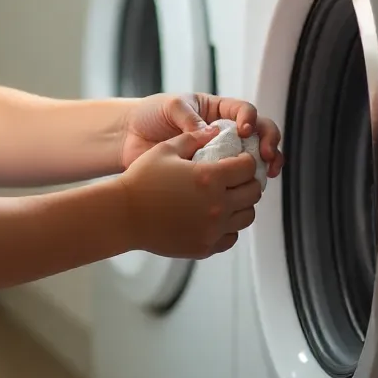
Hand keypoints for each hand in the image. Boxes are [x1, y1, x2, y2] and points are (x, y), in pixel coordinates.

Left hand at [120, 93, 282, 178]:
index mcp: (217, 111)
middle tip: (267, 157)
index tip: (245, 131)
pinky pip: (233, 183)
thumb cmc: (150, 114)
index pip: (246, 112)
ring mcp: (220, 156)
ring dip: (263, 169)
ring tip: (264, 177)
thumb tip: (209, 133)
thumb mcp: (170, 107)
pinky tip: (243, 194)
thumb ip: (190, 117)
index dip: (252, 120)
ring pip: (252, 162)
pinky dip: (242, 188)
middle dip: (269, 145)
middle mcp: (224, 134)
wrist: (129, 138)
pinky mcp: (212, 177)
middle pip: (260, 136)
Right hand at [120, 130, 262, 257]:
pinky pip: (232, 236)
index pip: (248, 167)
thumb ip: (194, 138)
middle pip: (254, 192)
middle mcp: (217, 205)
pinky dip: (229, 226)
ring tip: (227, 197)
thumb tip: (215, 131)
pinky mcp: (206, 246)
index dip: (245, 160)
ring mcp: (213, 229)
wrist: (123, 215)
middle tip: (235, 178)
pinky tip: (214, 216)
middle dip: (248, 181)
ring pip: (247, 216)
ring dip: (242, 204)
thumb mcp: (166, 149)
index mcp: (210, 177)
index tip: (237, 160)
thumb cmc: (142, 179)